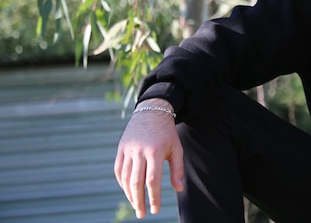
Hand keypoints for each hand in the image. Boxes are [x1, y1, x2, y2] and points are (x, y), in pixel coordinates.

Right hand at [114, 99, 184, 218]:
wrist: (152, 111)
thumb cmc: (167, 133)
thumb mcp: (176, 149)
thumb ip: (177, 169)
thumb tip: (180, 190)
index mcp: (155, 152)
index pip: (152, 181)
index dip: (153, 197)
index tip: (155, 210)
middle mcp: (139, 151)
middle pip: (136, 182)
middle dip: (139, 201)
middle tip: (142, 214)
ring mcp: (128, 149)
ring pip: (125, 178)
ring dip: (129, 194)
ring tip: (136, 205)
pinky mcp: (121, 148)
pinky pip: (118, 170)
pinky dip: (122, 183)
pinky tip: (128, 191)